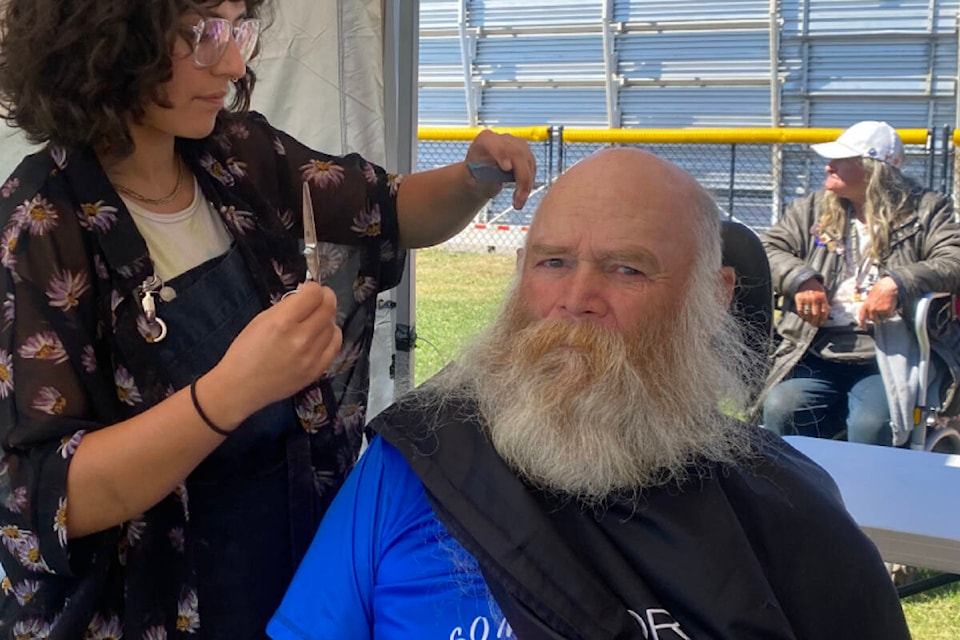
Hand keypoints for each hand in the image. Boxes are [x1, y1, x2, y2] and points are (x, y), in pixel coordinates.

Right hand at [206, 281, 342, 421]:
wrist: (240, 387)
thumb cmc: (245, 352)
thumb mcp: (260, 320)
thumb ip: (286, 306)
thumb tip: (306, 296)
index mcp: (282, 322)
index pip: (314, 294)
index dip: (313, 288)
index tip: (308, 290)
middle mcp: (301, 338)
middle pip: (329, 308)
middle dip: (325, 298)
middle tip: (318, 300)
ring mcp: (311, 356)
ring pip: (333, 325)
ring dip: (326, 319)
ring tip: (315, 321)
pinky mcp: (316, 371)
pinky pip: (335, 345)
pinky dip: (331, 336)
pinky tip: (321, 336)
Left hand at [464, 129, 536, 209]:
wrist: (480, 175)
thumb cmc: (474, 176)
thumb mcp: (473, 179)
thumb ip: (482, 177)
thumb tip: (497, 179)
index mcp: (485, 140)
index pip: (495, 143)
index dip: (501, 154)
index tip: (506, 168)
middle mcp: (503, 138)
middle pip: (517, 154)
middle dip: (521, 179)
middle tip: (518, 202)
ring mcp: (516, 144)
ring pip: (528, 162)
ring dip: (526, 185)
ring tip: (518, 203)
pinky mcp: (526, 152)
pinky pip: (532, 168)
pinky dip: (529, 184)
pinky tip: (520, 196)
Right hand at [794, 278, 829, 326]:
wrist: (805, 280)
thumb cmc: (815, 288)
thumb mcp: (823, 292)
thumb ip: (825, 301)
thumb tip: (828, 310)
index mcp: (822, 297)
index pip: (824, 310)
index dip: (823, 318)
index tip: (822, 322)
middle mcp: (815, 298)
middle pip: (816, 314)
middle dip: (816, 321)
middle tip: (815, 325)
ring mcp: (806, 299)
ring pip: (808, 313)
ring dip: (809, 320)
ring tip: (809, 322)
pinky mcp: (799, 299)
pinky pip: (800, 310)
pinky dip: (802, 315)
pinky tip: (803, 317)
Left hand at [858, 276, 898, 326]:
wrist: (889, 285)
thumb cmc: (881, 288)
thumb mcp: (870, 295)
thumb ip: (869, 303)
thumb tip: (869, 308)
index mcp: (866, 304)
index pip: (861, 316)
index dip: (862, 323)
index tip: (864, 327)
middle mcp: (871, 308)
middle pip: (873, 319)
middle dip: (876, 319)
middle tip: (880, 315)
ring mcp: (879, 310)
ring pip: (882, 317)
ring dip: (884, 315)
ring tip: (886, 306)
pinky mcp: (887, 310)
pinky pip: (890, 315)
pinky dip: (891, 313)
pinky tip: (892, 306)